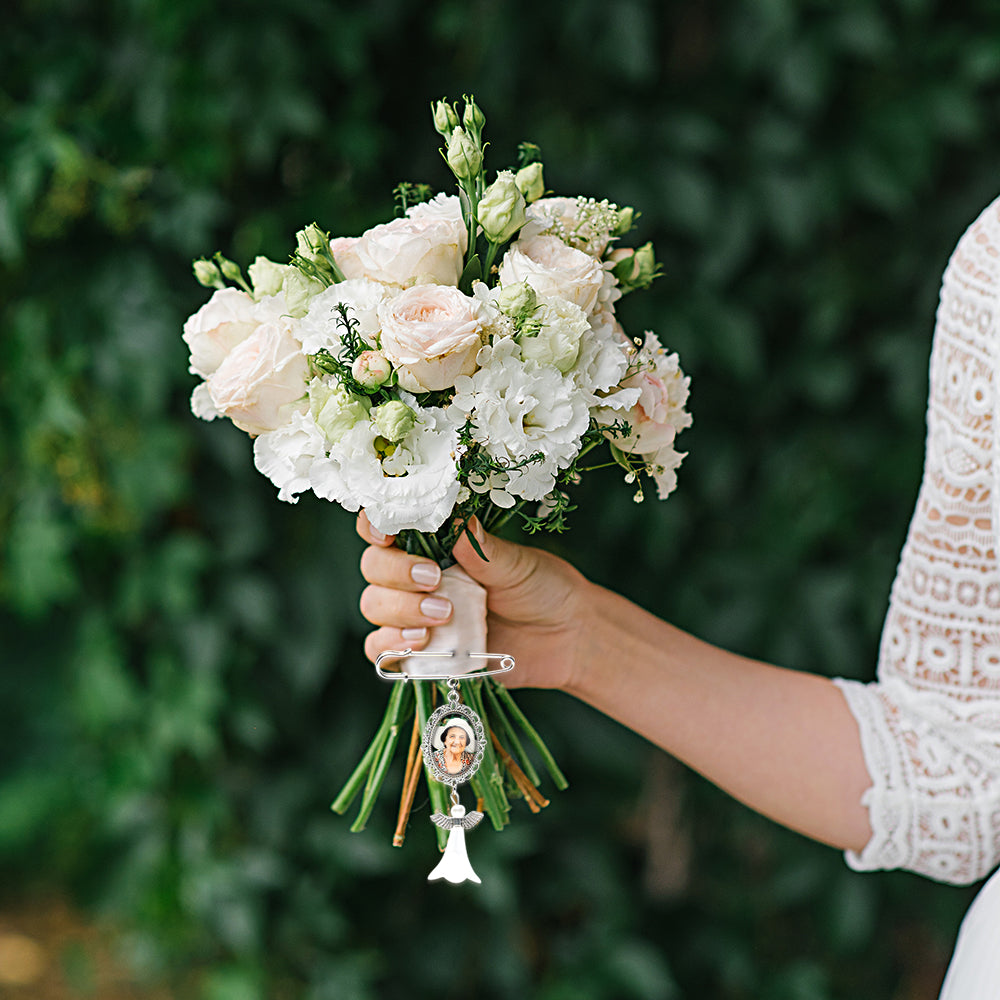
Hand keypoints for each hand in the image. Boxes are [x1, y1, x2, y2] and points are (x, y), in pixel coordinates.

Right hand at [356, 511, 589, 689]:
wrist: (566, 637)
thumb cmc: (543, 589)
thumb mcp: (518, 564)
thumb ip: (483, 548)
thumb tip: (456, 521)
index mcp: (437, 543)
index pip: (388, 525)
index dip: (376, 525)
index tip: (388, 533)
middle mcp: (418, 575)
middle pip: (374, 566)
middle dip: (396, 572)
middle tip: (435, 580)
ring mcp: (416, 614)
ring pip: (374, 605)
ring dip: (399, 610)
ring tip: (443, 616)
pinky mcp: (421, 652)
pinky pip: (382, 650)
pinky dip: (392, 644)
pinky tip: (422, 642)